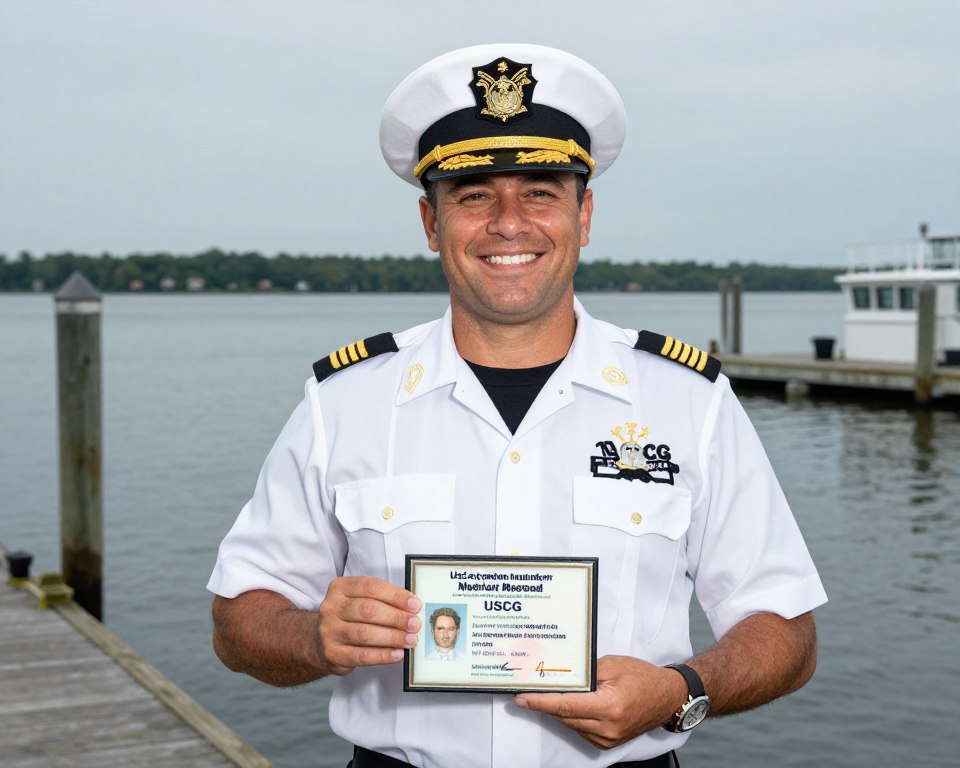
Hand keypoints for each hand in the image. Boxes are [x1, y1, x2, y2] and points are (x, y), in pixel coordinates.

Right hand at [315, 575, 421, 675]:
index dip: (395, 595)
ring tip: (410, 640)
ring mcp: (329, 631)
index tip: (415, 604)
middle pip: (368, 610)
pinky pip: (362, 655)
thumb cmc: (349, 617)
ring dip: (392, 637)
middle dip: (396, 617)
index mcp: (340, 587)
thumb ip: (383, 600)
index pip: (371, 587)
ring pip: (365, 634)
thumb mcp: (360, 599)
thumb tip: (412, 607)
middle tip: (415, 624)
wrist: (320, 641)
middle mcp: (331, 607)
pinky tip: (397, 654)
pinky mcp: (332, 654)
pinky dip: (383, 655)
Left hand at [514, 656, 685, 749]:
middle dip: (544, 704)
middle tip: (526, 691)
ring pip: (571, 724)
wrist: (667, 697)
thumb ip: (585, 673)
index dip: (540, 703)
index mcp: (609, 707)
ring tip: (544, 695)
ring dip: (558, 711)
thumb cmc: (642, 677)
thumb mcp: (612, 665)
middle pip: (565, 716)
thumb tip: (561, 678)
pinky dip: (571, 717)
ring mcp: (608, 739)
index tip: (521, 699)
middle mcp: (607, 728)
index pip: (566, 706)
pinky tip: (568, 703)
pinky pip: (580, 729)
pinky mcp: (608, 742)